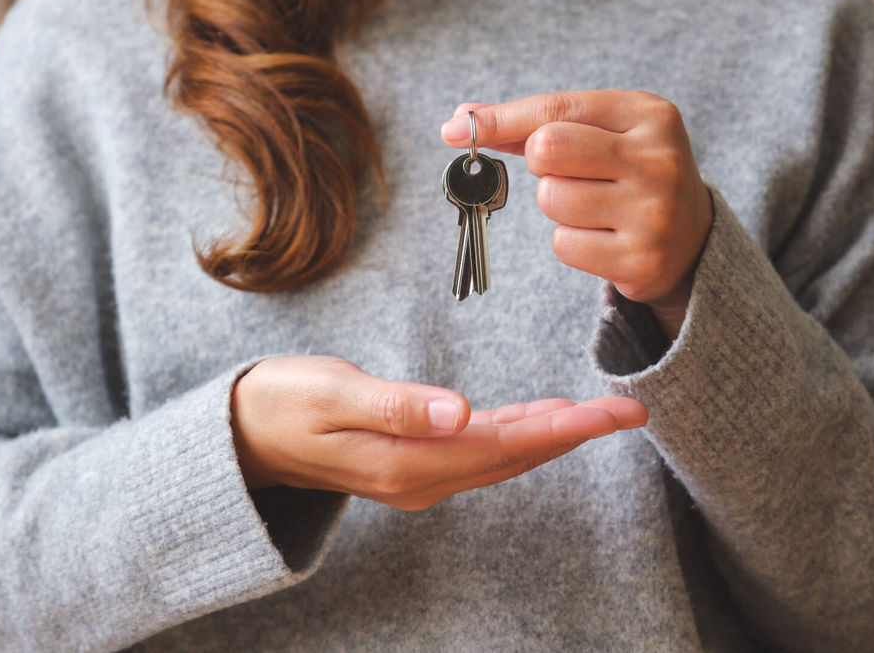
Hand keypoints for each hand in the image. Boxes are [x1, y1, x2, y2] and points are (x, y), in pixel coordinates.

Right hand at [231, 356, 646, 510]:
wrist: (245, 435)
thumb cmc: (284, 403)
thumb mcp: (334, 395)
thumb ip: (398, 406)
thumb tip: (461, 412)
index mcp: (408, 463)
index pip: (502, 445)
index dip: (560, 429)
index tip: (609, 413)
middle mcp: (422, 479)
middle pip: (514, 456)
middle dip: (574, 433)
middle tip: (629, 411)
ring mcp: (418, 477)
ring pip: (502, 457)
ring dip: (553, 435)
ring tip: (601, 415)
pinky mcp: (414, 465)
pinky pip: (481, 454)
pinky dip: (518, 436)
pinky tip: (538, 421)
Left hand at [441, 91, 713, 339]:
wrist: (693, 239)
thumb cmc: (630, 173)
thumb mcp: (601, 132)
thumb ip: (534, 124)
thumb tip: (460, 122)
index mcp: (650, 114)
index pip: (556, 110)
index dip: (501, 119)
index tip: (457, 129)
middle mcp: (659, 160)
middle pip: (548, 150)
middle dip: (541, 165)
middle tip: (568, 173)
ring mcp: (654, 213)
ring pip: (551, 200)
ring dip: (557, 206)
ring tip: (595, 206)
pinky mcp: (641, 260)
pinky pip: (564, 244)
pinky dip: (571, 241)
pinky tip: (603, 238)